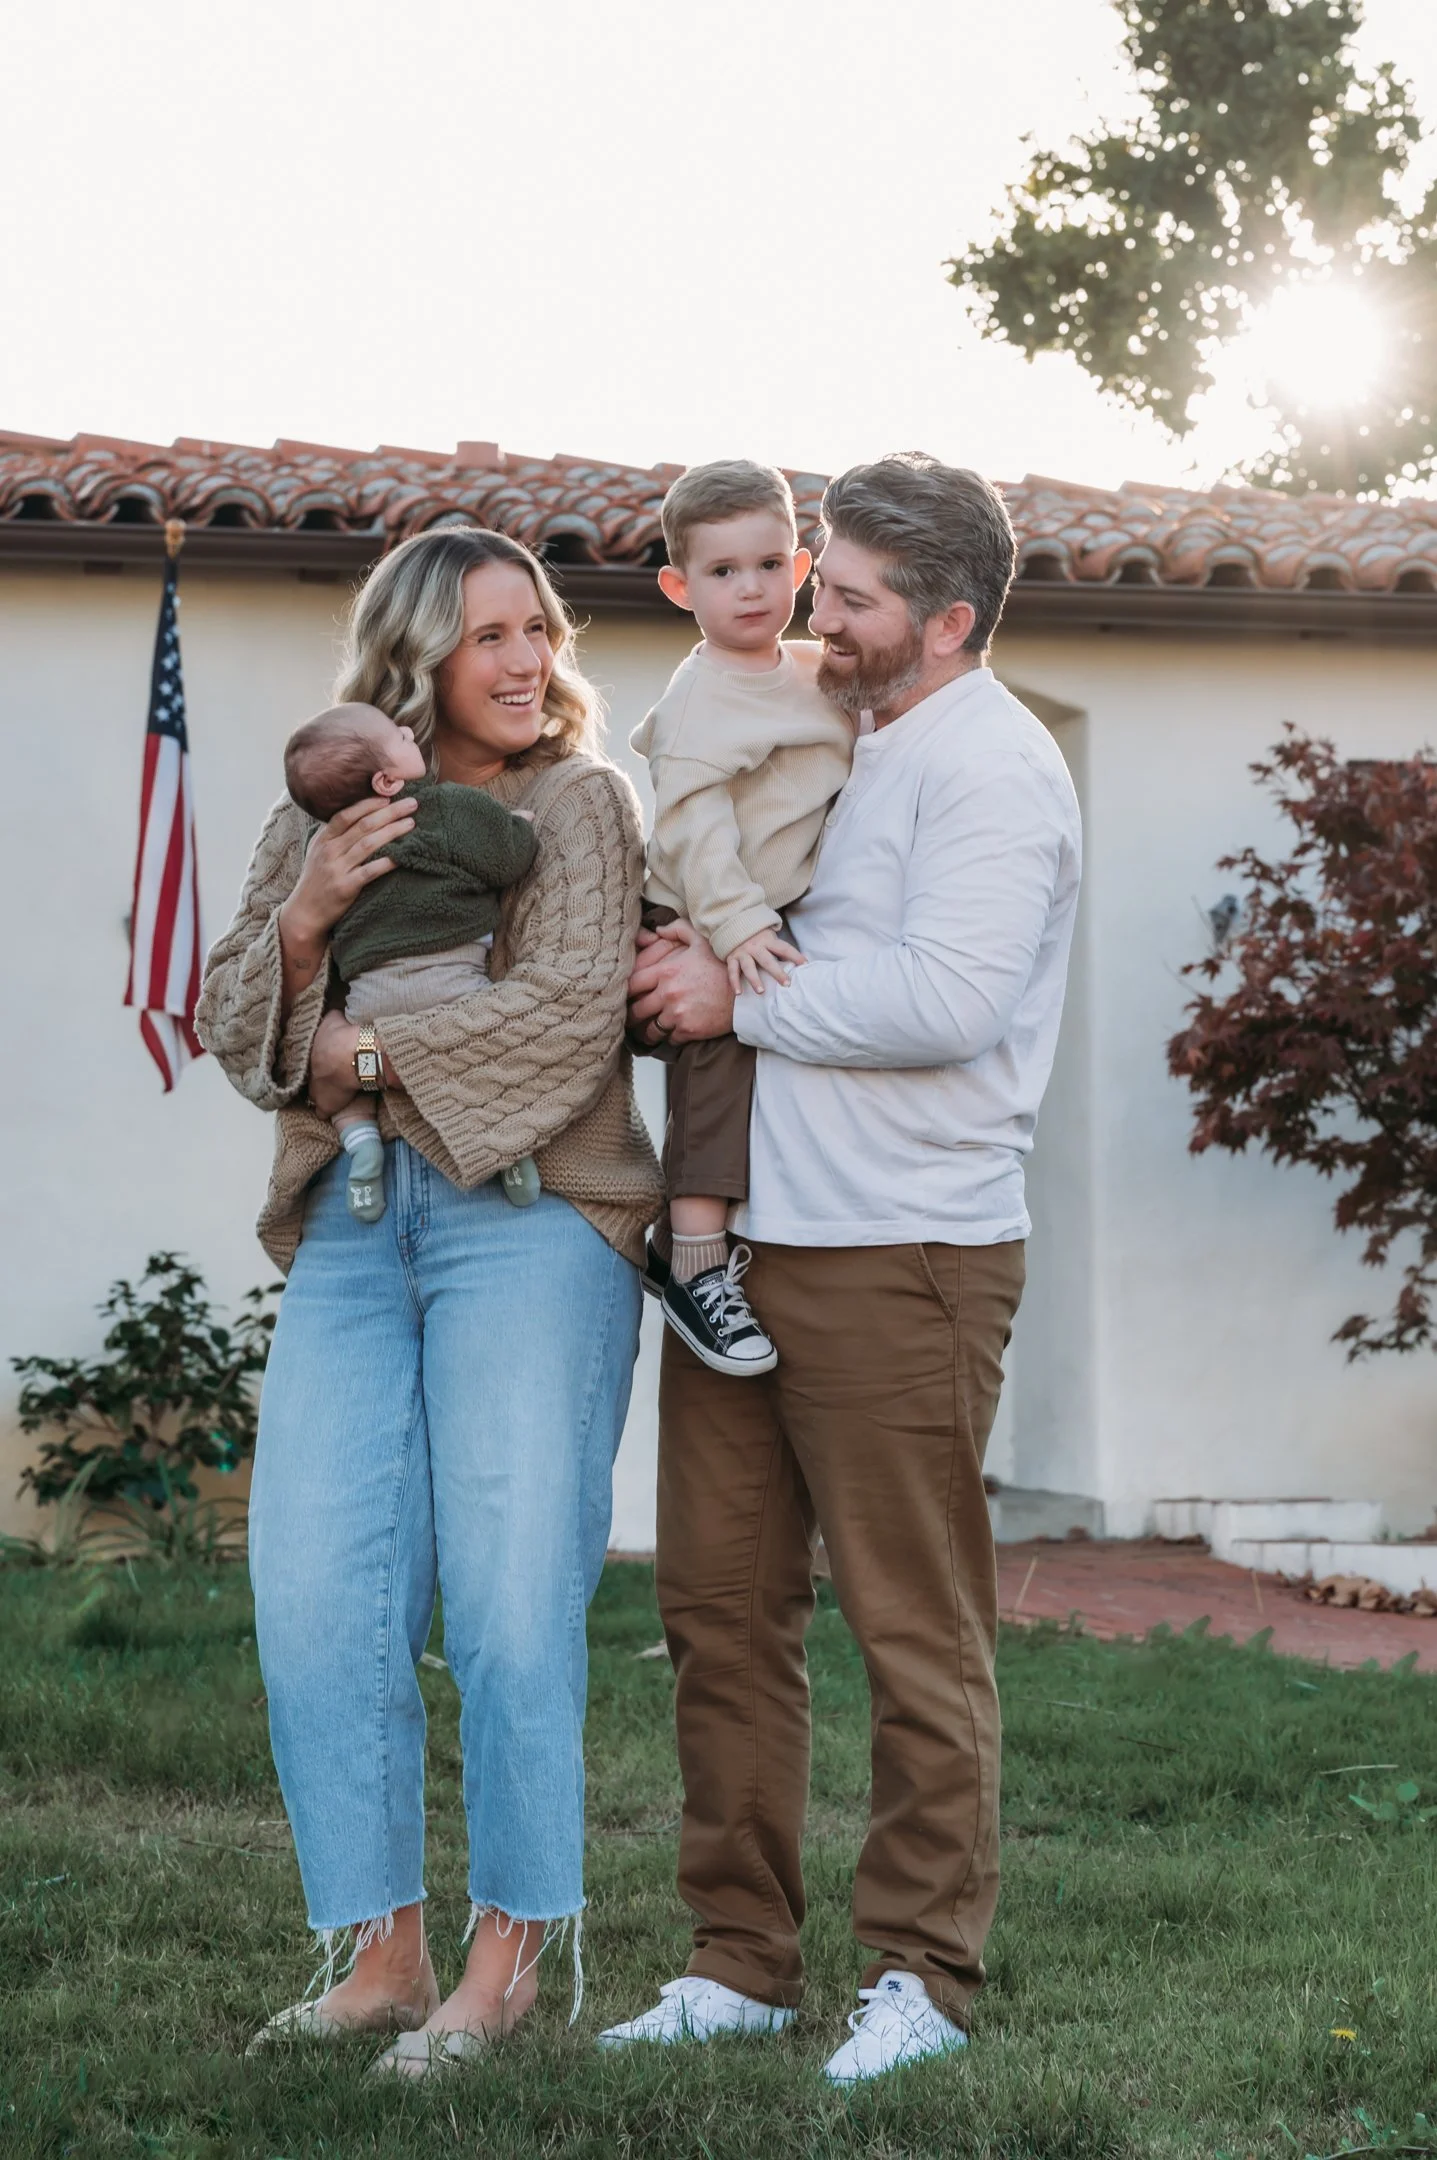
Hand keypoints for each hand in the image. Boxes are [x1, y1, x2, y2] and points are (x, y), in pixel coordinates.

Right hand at [280, 793, 417, 954]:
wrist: (305, 912)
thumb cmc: (316, 879)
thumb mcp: (317, 852)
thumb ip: (334, 834)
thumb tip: (359, 813)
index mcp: (323, 839)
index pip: (346, 815)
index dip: (369, 804)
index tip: (388, 797)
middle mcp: (329, 851)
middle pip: (363, 826)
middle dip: (389, 813)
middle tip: (411, 804)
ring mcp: (337, 869)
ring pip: (368, 844)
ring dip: (392, 832)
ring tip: (411, 824)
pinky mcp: (346, 887)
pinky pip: (370, 871)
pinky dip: (387, 862)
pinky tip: (402, 856)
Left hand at [307, 1011, 364, 1117]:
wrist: (351, 1058)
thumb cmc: (341, 1037)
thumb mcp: (333, 1020)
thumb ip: (330, 1018)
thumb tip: (333, 1014)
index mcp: (306, 1053)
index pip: (301, 1059)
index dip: (312, 1060)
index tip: (320, 1059)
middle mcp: (305, 1073)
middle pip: (305, 1078)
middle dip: (313, 1077)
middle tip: (323, 1076)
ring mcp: (313, 1091)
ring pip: (311, 1097)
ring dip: (319, 1095)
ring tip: (328, 1094)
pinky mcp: (325, 1106)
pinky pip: (322, 1112)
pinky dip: (326, 1110)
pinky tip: (330, 1110)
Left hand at [627, 918, 734, 1045]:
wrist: (746, 992)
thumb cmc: (723, 965)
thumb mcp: (701, 940)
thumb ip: (677, 929)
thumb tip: (657, 928)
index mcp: (667, 971)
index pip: (632, 984)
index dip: (626, 992)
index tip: (626, 996)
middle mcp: (668, 994)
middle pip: (636, 1011)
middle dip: (632, 1015)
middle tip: (631, 1017)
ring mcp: (678, 1014)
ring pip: (651, 1029)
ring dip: (649, 1030)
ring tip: (647, 1030)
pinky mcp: (689, 1030)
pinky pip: (669, 1039)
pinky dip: (669, 1038)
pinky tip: (671, 1034)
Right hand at [725, 926, 804, 997]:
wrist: (733, 924)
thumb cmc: (757, 935)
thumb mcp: (770, 937)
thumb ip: (779, 948)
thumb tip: (801, 961)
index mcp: (767, 941)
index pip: (784, 949)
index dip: (795, 956)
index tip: (805, 965)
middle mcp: (755, 946)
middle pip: (767, 961)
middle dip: (777, 973)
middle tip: (786, 984)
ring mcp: (742, 953)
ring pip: (749, 967)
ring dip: (754, 980)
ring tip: (761, 992)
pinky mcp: (732, 958)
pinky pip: (732, 971)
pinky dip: (734, 982)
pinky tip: (739, 993)